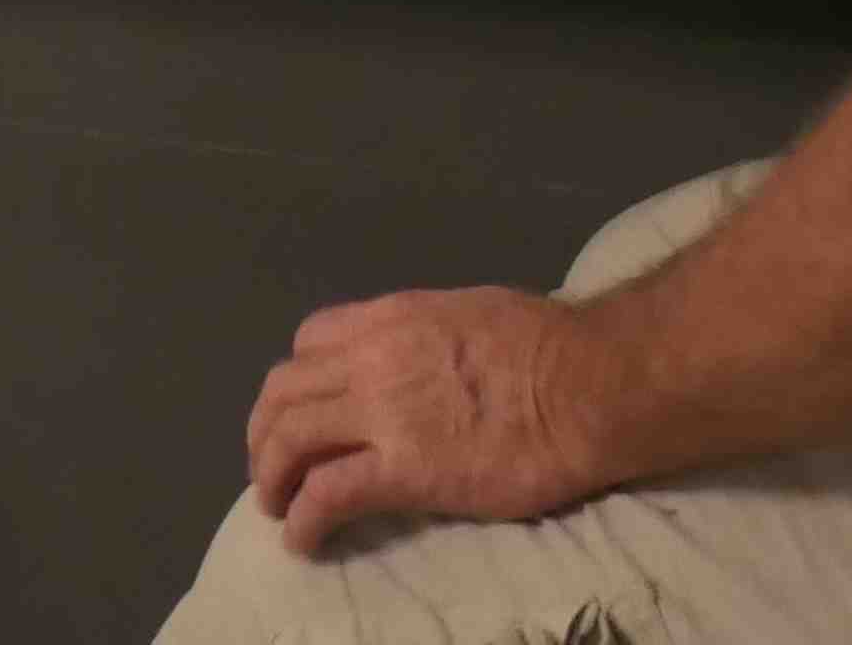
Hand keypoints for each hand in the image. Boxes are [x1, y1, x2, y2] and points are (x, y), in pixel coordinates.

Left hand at [242, 287, 610, 555]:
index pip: (310, 340)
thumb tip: (421, 359)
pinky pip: (325, 494)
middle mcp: (370, 358)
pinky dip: (302, 520)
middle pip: (284, 392)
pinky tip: (303, 540)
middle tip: (273, 467)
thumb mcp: (469, 312)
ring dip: (270, 477)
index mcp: (391, 318)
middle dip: (266, 433)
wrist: (585, 387)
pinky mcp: (400, 471)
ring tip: (278, 507)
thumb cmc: (547, 346)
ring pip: (289, 440)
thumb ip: (427, 334)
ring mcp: (381, 414)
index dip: (297, 380)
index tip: (304, 410)